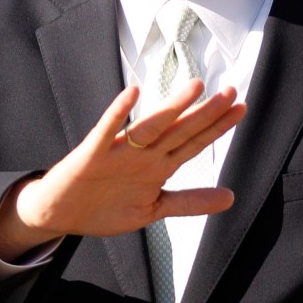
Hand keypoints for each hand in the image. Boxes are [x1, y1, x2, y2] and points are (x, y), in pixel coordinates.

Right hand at [0, 80, 243, 260]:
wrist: (60, 214)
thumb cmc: (106, 206)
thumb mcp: (154, 209)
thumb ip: (190, 202)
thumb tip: (231, 198)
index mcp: (158, 166)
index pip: (194, 143)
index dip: (218, 126)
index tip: (241, 107)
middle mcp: (143, 154)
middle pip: (180, 131)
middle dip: (206, 113)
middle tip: (231, 91)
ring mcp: (119, 152)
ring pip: (151, 127)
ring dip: (173, 108)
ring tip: (196, 88)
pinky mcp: (93, 155)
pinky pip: (106, 131)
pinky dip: (118, 113)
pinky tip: (132, 94)